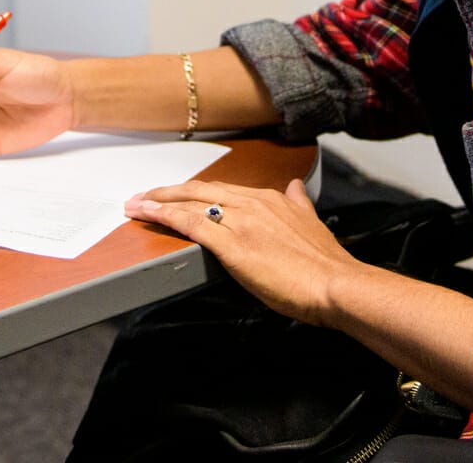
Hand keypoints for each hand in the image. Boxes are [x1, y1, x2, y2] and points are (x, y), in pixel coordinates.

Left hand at [125, 178, 360, 326]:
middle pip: (200, 190)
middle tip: (142, 196)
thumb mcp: (312, 222)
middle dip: (168, 192)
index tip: (175, 194)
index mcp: (270, 199)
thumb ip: (299, 205)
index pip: (222, 190)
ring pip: (191, 204)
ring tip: (136, 205)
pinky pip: (192, 224)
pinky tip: (149, 215)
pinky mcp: (233, 245)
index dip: (194, 192)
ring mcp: (241, 222)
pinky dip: (166, 217)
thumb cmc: (326, 264)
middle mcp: (253, 203)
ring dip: (159, 203)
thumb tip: (296, 187)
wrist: (336, 285)